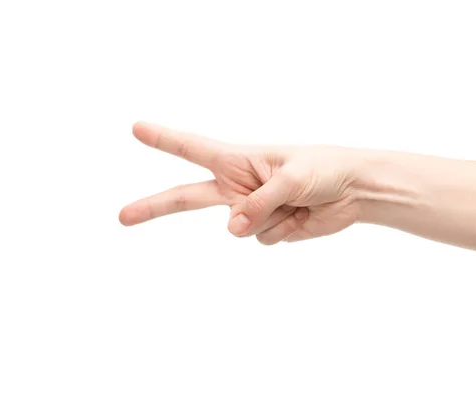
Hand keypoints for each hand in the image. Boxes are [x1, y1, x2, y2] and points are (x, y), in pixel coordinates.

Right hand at [119, 122, 363, 244]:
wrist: (352, 191)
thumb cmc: (323, 168)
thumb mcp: (290, 178)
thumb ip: (258, 202)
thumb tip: (231, 228)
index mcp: (238, 161)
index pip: (192, 149)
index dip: (164, 140)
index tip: (137, 129)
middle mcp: (237, 186)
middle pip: (188, 198)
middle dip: (154, 207)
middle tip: (122, 216)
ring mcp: (251, 211)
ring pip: (241, 229)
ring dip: (271, 218)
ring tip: (296, 201)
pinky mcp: (268, 229)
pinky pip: (263, 240)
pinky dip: (284, 230)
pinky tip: (300, 216)